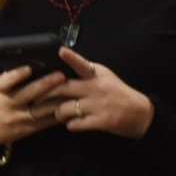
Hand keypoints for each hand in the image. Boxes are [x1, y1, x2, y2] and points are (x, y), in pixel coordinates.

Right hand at [0, 64, 69, 158]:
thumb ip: (12, 80)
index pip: (5, 83)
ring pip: (41, 109)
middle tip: (61, 75)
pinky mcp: (27, 130)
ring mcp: (18, 119)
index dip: (16, 75)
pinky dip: (59, 114)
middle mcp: (8, 105)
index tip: (28, 68)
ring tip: (72, 90)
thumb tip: (35, 65)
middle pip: (28, 95)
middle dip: (45, 84)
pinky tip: (70, 107)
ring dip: (58, 100)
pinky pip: (46, 122)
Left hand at [40, 46, 154, 137]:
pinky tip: (73, 124)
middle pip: (63, 88)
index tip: (60, 50)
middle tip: (34, 98)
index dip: (71, 57)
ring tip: (59, 114)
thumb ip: (85, 71)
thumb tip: (63, 64)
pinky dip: (71, 125)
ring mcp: (98, 105)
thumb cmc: (117, 93)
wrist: (140, 113)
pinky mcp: (101, 121)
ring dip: (57, 114)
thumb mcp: (104, 76)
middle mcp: (96, 88)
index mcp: (96, 75)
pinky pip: (75, 124)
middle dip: (44, 94)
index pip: (82, 64)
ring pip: (64, 109)